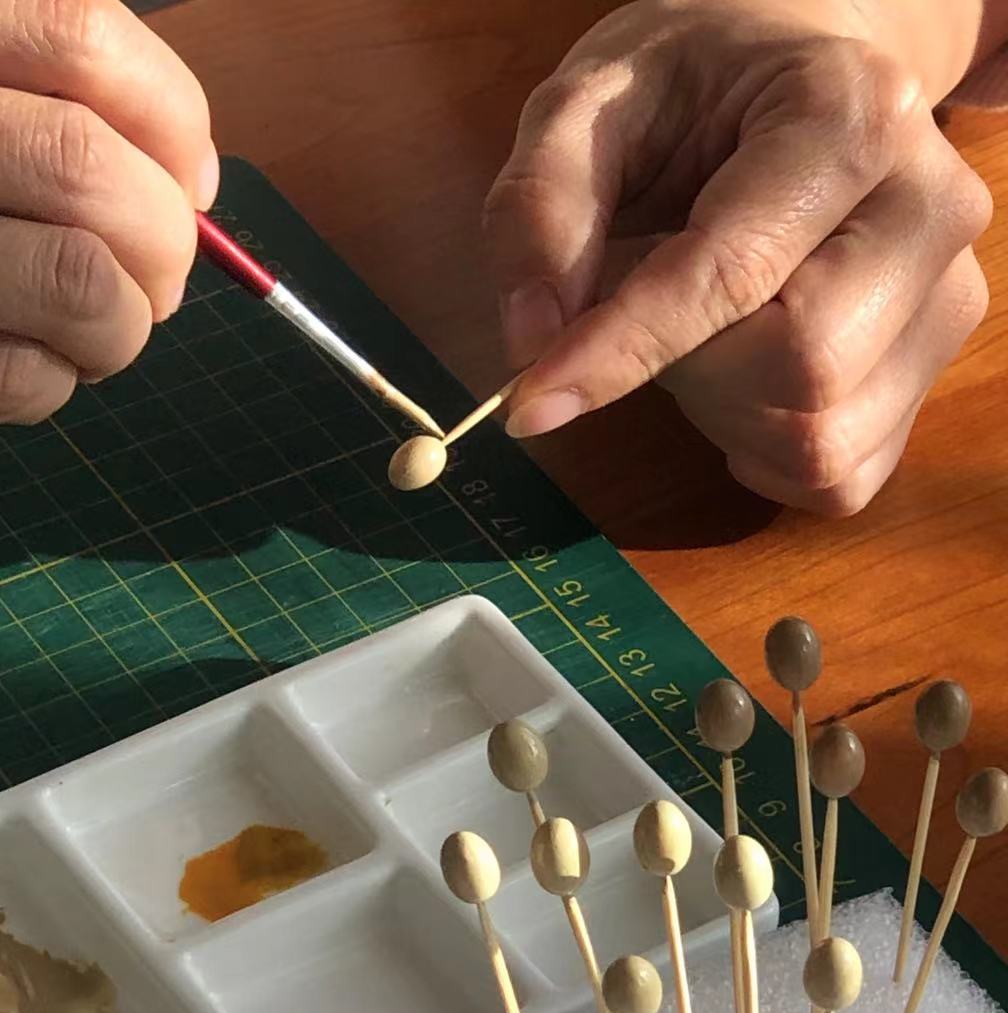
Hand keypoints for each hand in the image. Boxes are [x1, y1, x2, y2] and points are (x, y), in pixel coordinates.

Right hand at [0, 0, 216, 475]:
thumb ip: (16, 91)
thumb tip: (190, 176)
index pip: (72, 33)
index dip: (172, 114)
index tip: (190, 176)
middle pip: (79, 165)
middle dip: (166, 236)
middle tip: (165, 273)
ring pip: (69, 284)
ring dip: (127, 322)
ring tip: (106, 326)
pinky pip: (15, 378)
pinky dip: (59, 380)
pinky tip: (30, 364)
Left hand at [485, 0, 991, 514]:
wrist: (792, 75)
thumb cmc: (691, 89)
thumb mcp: (588, 102)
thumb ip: (542, 206)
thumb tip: (530, 342)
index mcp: (851, 114)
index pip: (734, 275)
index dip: (622, 351)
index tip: (528, 403)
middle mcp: (927, 207)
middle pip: (800, 368)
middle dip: (684, 369)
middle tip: (639, 311)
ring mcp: (945, 297)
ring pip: (819, 438)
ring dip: (717, 413)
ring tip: (696, 332)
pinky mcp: (931, 373)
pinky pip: (836, 477)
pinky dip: (760, 451)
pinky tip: (735, 381)